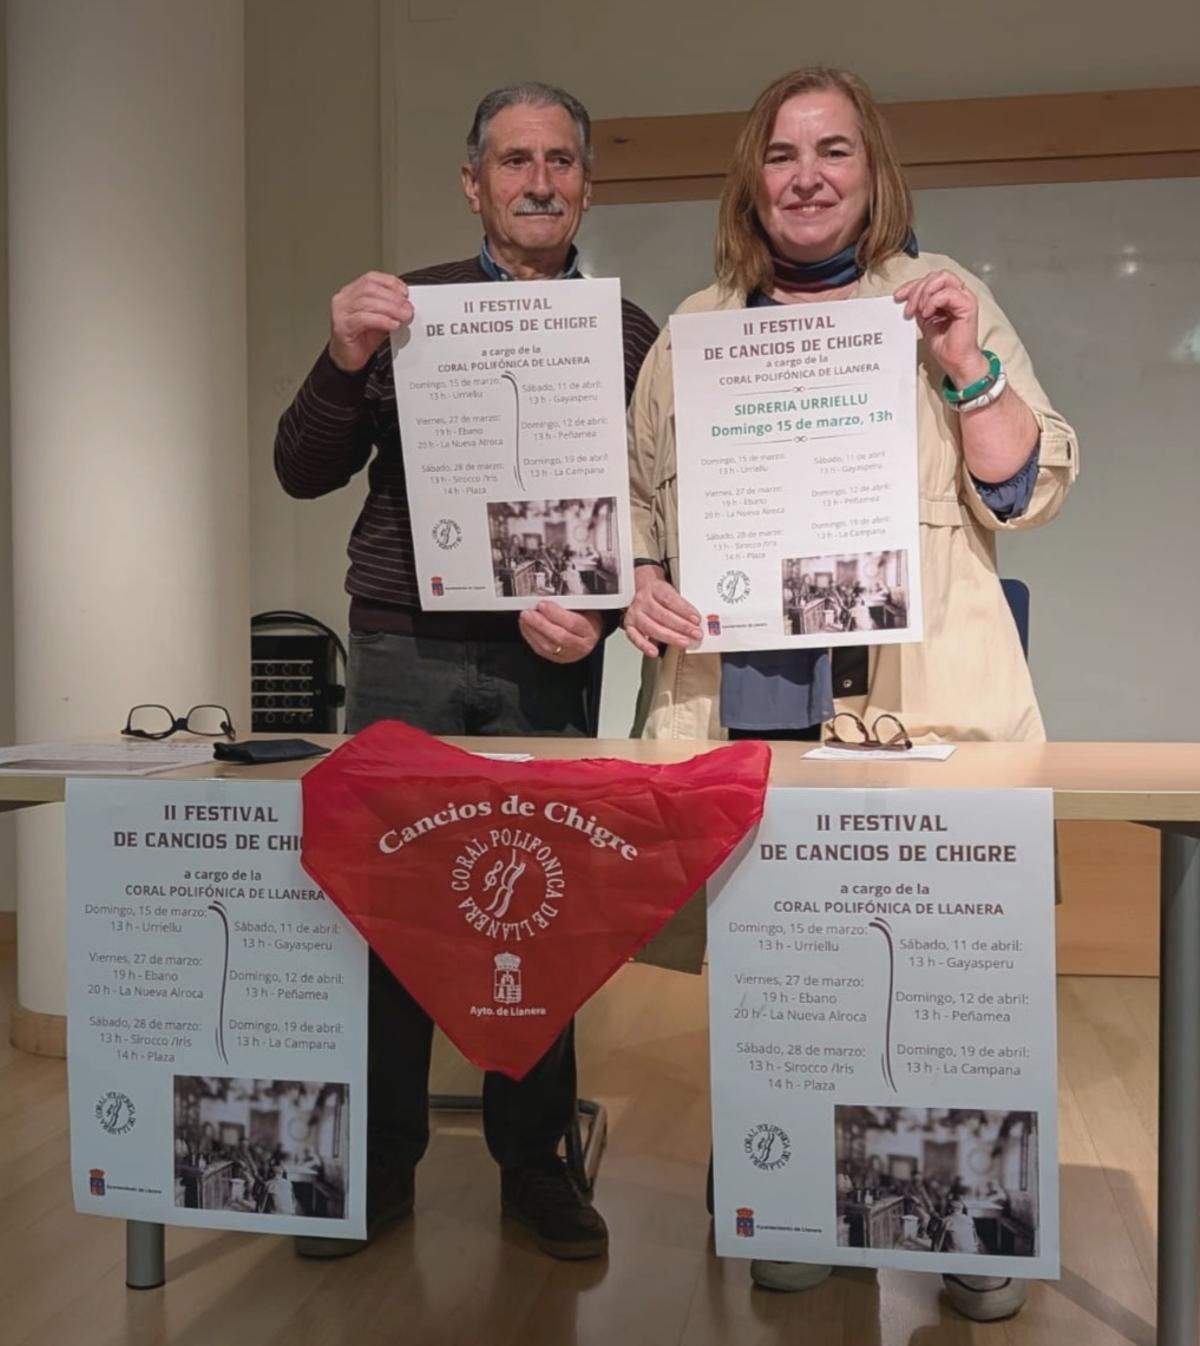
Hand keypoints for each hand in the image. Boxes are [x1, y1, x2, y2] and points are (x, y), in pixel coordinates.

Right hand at [328, 271, 414, 372]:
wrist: (349, 360)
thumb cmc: (362, 339)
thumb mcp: (380, 319)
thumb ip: (390, 310)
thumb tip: (406, 305)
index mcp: (352, 292)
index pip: (371, 278)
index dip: (390, 283)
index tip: (405, 292)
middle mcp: (344, 298)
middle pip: (369, 288)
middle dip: (392, 297)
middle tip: (407, 308)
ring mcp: (341, 311)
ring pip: (367, 302)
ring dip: (390, 308)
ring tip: (403, 316)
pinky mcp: (342, 326)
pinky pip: (364, 318)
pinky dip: (381, 320)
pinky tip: (392, 324)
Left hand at [519, 602, 602, 663]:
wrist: (589, 634)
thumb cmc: (585, 618)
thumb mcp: (583, 608)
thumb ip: (569, 604)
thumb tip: (550, 597)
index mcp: (589, 631)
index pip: (573, 624)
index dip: (556, 614)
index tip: (543, 605)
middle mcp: (581, 646)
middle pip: (559, 637)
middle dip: (541, 624)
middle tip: (528, 613)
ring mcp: (568, 654)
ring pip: (548, 646)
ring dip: (533, 631)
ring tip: (525, 618)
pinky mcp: (557, 658)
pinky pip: (541, 650)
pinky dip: (531, 637)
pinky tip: (526, 627)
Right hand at [622, 564, 701, 658]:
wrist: (644, 591)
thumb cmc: (660, 595)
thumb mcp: (672, 592)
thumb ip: (683, 605)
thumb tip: (697, 621)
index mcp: (655, 589)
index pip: (670, 600)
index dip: (684, 610)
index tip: (696, 619)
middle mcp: (643, 601)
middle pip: (663, 615)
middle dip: (682, 626)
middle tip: (695, 634)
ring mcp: (635, 613)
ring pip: (651, 627)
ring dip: (670, 637)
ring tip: (684, 642)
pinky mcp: (629, 626)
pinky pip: (635, 637)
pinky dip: (644, 646)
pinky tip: (654, 652)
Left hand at [894, 271, 988, 388]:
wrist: (956, 362)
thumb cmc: (945, 346)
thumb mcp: (925, 322)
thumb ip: (919, 307)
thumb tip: (906, 299)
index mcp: (948, 296)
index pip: (929, 280)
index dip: (912, 285)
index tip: (898, 297)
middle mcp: (958, 294)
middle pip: (935, 276)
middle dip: (917, 289)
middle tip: (908, 308)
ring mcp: (964, 297)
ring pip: (942, 278)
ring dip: (924, 292)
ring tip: (918, 310)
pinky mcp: (968, 305)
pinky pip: (947, 293)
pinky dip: (933, 301)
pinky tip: (927, 314)